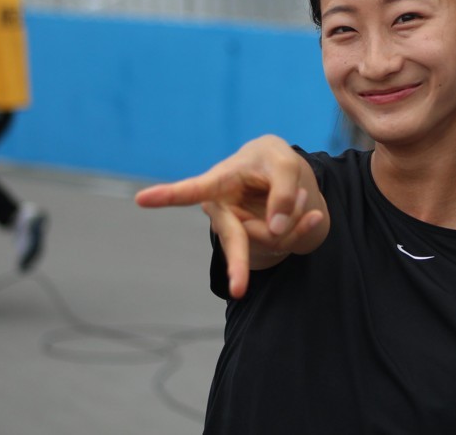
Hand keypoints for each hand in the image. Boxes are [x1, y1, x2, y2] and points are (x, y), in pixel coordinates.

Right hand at [135, 135, 329, 297]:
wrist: (282, 174)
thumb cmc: (273, 162)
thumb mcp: (285, 163)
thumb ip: (283, 191)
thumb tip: (277, 229)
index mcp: (220, 180)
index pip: (194, 189)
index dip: (168, 195)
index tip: (142, 199)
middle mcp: (222, 209)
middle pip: (234, 239)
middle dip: (239, 265)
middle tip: (239, 292)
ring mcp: (237, 229)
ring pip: (270, 237)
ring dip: (295, 218)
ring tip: (301, 197)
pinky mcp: (255, 242)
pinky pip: (283, 242)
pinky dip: (302, 228)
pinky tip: (313, 216)